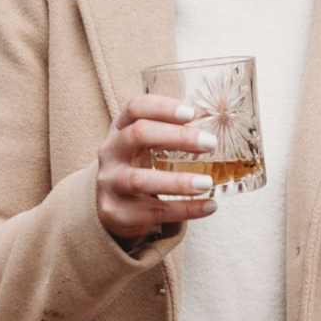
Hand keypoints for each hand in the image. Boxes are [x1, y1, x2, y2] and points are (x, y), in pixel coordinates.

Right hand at [97, 96, 218, 243]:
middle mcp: (110, 153)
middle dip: (178, 137)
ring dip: (178, 181)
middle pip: (139, 135)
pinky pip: (154, 212)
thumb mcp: (146, 145)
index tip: (191, 113)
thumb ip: (172, 131)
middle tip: (210, 143)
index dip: (162, 107)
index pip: (135, 108)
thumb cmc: (137, 167)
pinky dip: (185, 210)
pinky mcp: (117, 212)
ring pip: (141, 180)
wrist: (111, 209)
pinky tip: (209, 207)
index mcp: (119, 129)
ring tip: (207, 183)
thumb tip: (210, 119)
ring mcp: (110, 183)